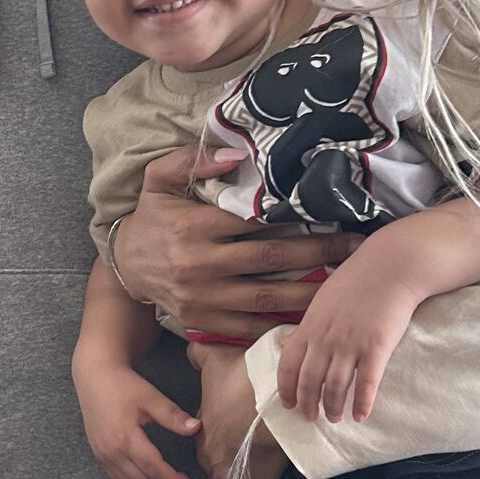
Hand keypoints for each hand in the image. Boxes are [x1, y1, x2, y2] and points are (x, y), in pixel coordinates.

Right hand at [74, 356, 198, 478]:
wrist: (95, 376)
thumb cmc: (122, 385)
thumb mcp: (150, 397)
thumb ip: (172, 415)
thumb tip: (196, 428)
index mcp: (126, 437)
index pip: (153, 467)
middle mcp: (111, 450)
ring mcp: (102, 454)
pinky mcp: (98, 453)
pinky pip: (115, 477)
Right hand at [113, 144, 360, 341]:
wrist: (124, 267)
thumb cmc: (151, 218)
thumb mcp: (159, 180)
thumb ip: (192, 160)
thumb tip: (233, 153)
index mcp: (196, 227)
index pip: (255, 221)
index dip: (296, 219)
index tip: (332, 215)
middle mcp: (202, 264)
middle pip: (272, 258)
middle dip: (318, 253)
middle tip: (355, 247)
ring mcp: (204, 297)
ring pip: (267, 296)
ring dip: (309, 292)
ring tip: (344, 285)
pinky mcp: (203, 320)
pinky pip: (248, 325)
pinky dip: (279, 324)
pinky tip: (309, 318)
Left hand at [189, 344, 285, 478]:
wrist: (273, 395)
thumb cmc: (245, 377)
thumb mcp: (214, 360)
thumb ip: (199, 353)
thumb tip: (190, 340)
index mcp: (205, 433)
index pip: (203, 450)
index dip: (211, 447)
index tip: (219, 442)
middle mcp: (214, 459)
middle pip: (214, 475)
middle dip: (220, 474)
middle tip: (234, 471)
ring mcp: (232, 476)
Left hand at [276, 251, 424, 421]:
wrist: (391, 267)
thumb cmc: (357, 280)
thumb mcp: (322, 300)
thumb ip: (307, 325)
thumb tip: (289, 342)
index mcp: (310, 326)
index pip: (288, 364)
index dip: (286, 388)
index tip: (288, 404)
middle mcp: (325, 338)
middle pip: (309, 381)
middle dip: (307, 403)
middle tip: (310, 418)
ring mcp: (350, 344)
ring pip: (335, 386)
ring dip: (332, 407)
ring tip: (334, 418)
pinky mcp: (376, 348)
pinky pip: (366, 383)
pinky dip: (362, 403)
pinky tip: (361, 415)